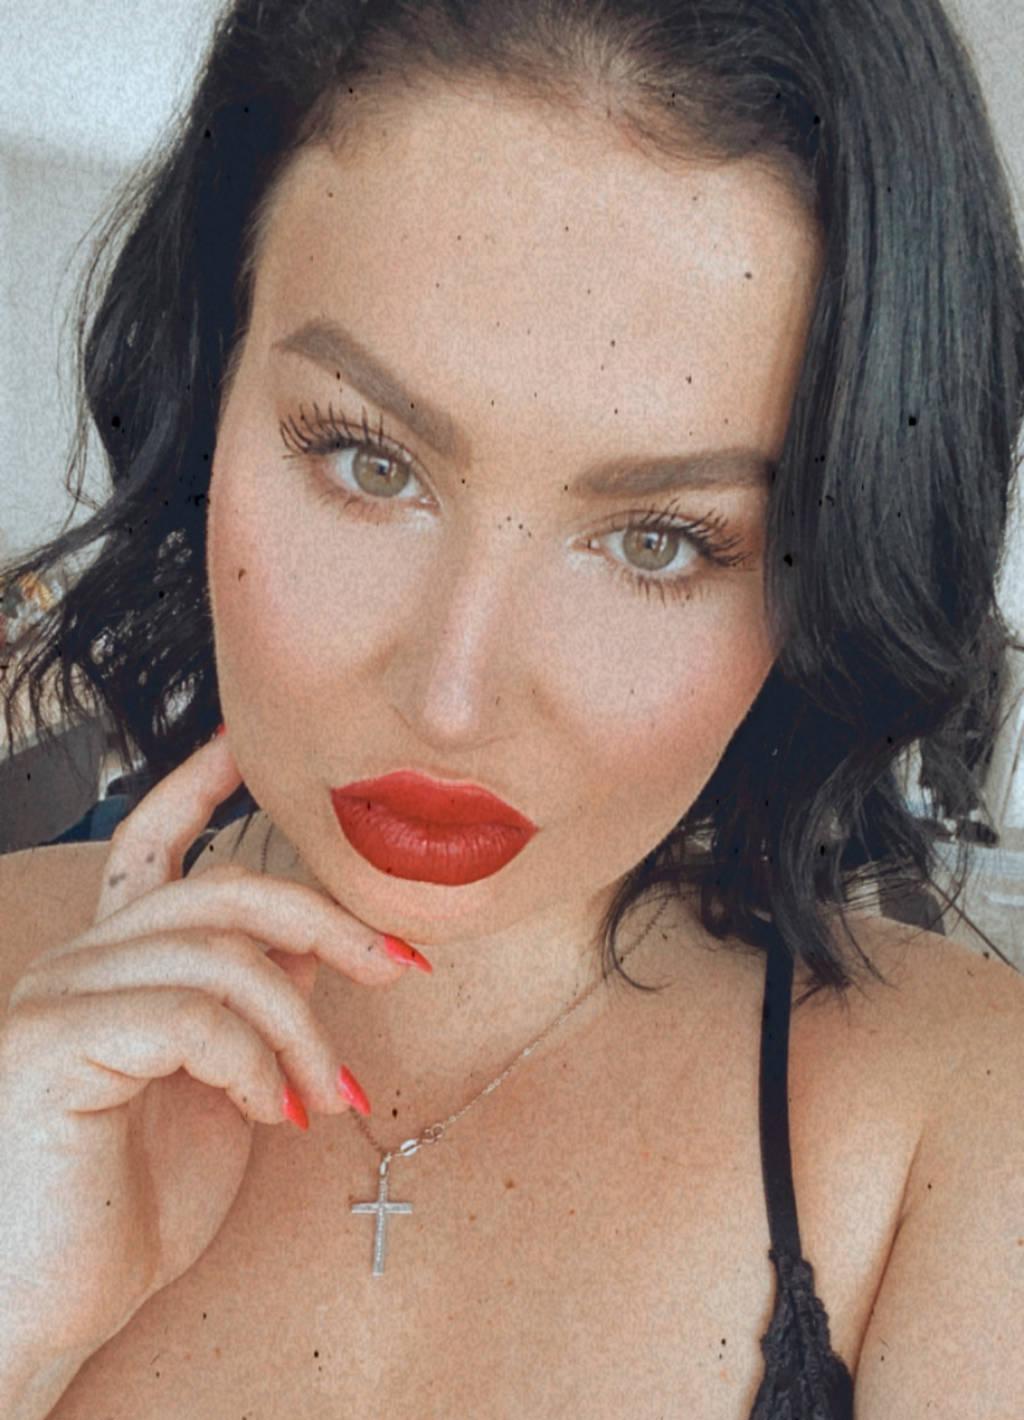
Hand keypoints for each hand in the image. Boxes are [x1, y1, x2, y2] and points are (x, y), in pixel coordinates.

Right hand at [0, 732, 413, 1367]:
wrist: (48, 1306)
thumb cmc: (127, 1204)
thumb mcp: (219, 1086)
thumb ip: (251, 1003)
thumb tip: (311, 939)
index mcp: (114, 963)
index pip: (153, 844)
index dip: (198, 785)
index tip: (248, 744)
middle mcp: (79, 960)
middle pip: (224, 891)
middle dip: (328, 923)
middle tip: (399, 968)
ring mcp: (59, 994)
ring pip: (223, 954)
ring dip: (303, 1029)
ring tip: (329, 1097)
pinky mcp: (54, 1042)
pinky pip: (192, 1016)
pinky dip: (255, 1065)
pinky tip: (270, 1116)